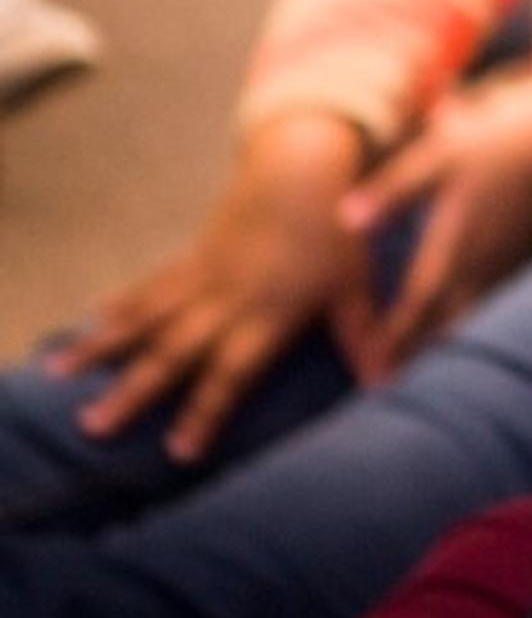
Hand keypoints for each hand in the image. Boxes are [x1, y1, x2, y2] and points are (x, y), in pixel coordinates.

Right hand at [51, 112, 375, 459]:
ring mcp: (202, 278)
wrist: (301, 166)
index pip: (231, 374)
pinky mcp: (192, 257)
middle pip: (171, 354)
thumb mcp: (356, 284)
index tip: (177, 452)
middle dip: (131, 392)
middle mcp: (226, 301)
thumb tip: (388, 382)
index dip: (205, 413)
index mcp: (267, 314)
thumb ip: (365, 334)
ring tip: (56, 374)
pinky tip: (89, 320)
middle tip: (91, 426)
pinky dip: (119, 304)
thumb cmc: (338, 229)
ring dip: (101, 346)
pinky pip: (149, 285)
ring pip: (143, 319)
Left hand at [338, 79, 531, 375]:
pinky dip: (463, 314)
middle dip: (414, 351)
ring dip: (439, 336)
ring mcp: (501, 261)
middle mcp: (477, 266)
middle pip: (441, 322)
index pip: (416, 307)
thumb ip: (391, 192)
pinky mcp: (516, 252)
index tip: (372, 371)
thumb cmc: (495, 145)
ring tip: (417, 355)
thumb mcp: (437, 158)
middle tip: (386, 380)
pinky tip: (455, 313)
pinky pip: (485, 297)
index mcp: (452, 249)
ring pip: (466, 313)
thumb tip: (345, 219)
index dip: (393, 340)